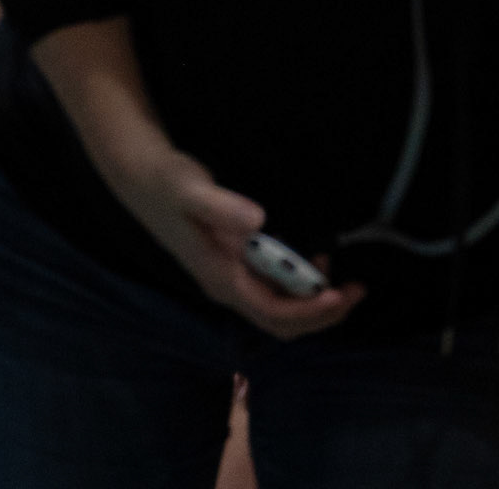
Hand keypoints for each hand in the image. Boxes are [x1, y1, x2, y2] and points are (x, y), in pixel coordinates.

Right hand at [124, 150, 363, 341]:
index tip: (339, 294)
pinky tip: (310, 258)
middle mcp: (227, 286)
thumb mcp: (190, 190)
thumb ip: (221, 205)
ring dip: (313, 299)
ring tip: (337, 271)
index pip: (272, 313)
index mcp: (220, 279)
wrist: (142, 178)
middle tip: (356, 291)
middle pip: (281, 321)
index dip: (309, 310)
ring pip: (279, 307)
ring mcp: (231, 277)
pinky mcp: (233, 264)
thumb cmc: (167, 184)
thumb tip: (259, 221)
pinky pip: (273, 287)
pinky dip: (298, 282)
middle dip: (321, 314)